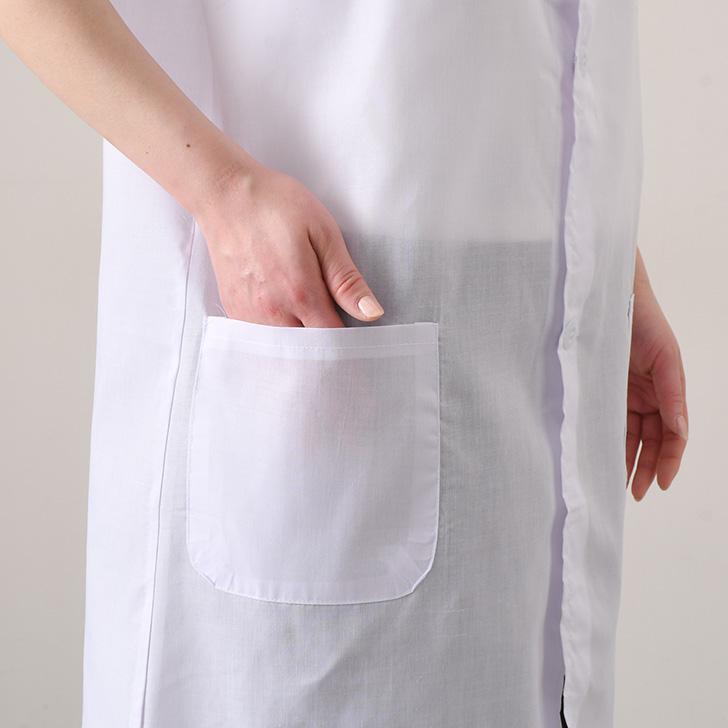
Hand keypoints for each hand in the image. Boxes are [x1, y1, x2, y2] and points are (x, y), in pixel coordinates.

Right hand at [194, 156, 383, 327]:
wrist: (225, 194)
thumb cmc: (277, 206)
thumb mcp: (323, 234)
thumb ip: (346, 280)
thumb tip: (372, 314)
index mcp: (301, 293)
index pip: (333, 339)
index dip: (348, 337)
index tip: (354, 323)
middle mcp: (272, 312)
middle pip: (308, 348)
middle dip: (324, 339)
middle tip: (330, 312)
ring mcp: (249, 314)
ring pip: (284, 345)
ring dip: (300, 335)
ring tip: (304, 303)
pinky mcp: (234, 309)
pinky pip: (262, 335)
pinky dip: (277, 329)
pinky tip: (282, 303)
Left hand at [626, 254, 687, 500]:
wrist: (610, 298)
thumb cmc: (643, 322)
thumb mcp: (665, 359)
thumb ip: (673, 396)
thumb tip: (681, 433)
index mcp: (668, 391)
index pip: (673, 434)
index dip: (669, 460)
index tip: (661, 484)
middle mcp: (649, 396)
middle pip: (651, 441)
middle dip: (646, 467)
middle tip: (636, 494)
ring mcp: (625, 394)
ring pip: (629, 435)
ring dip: (626, 459)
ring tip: (618, 485)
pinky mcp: (603, 390)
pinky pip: (608, 421)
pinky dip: (607, 440)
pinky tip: (601, 458)